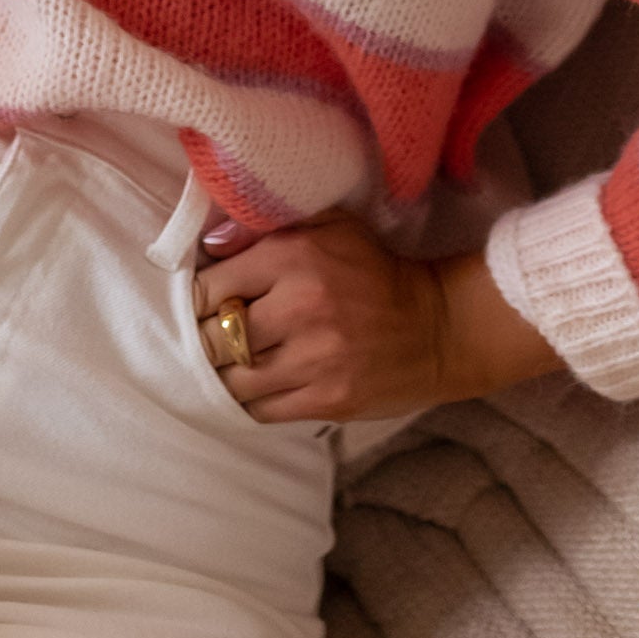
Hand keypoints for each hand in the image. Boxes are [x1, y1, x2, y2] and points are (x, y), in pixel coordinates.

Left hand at [192, 212, 559, 423]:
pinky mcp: (328, 400)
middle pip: (214, 338)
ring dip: (226, 375)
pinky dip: (251, 401)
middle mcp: (299, 308)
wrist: (437, 326)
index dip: (200, 298)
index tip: (208, 303)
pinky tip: (259, 387)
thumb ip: (266, 228)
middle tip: (216, 338)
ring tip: (234, 366)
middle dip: (209, 340)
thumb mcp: (329, 227)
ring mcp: (314, 360)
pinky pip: (261, 410)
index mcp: (294, 257)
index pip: (209, 287)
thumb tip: (208, 246)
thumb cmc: (375, 271)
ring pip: (233, 380)